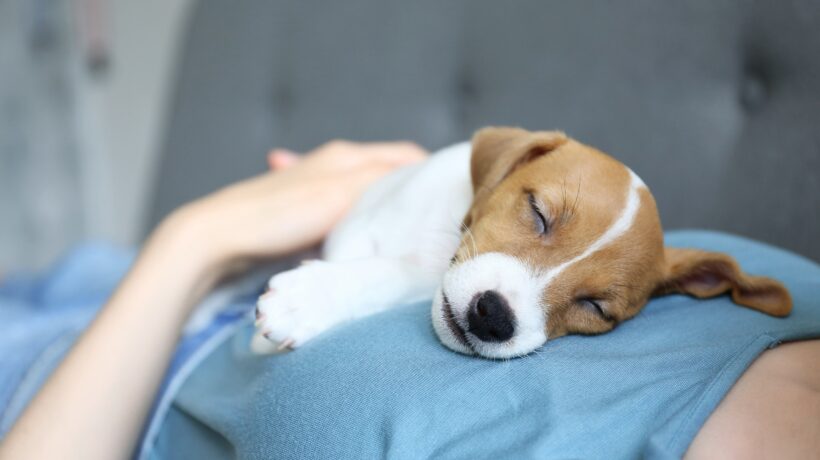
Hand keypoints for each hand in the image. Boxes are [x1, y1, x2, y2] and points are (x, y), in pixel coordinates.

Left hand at [161, 140, 426, 277]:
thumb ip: (379, 181)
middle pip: (385, 172)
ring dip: (380, 206)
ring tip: (399, 231)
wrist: (216, 236)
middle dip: (409, 192)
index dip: (430, 173)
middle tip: (430, 222)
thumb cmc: (278, 216)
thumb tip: (419, 172)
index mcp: (346, 155)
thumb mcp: (339, 196)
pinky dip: (354, 218)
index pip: (405, 155)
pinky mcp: (300, 208)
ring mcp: (314, 185)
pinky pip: (340, 208)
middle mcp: (332, 163)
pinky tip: (354, 235)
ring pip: (362, 191)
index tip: (451, 201)